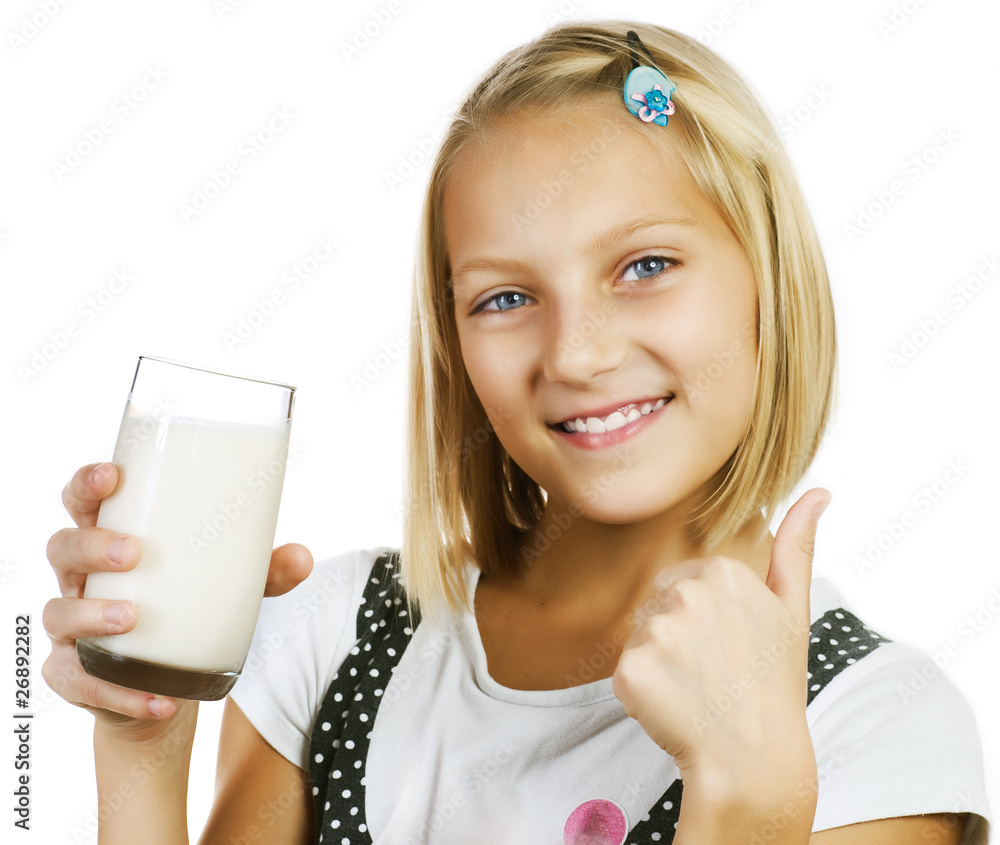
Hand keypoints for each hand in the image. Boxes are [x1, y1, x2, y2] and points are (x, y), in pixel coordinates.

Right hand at [42, 462, 312, 730]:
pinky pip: (80, 682)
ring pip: (58, 612)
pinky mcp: (74, 676)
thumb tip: (302, 558)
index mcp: (113, 541)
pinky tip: (158, 699)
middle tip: (133, 552)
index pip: (84, 501)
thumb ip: (265, 572)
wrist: (165, 689)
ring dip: (92, 614)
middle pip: (63, 547)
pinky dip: (119, 693)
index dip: (88, 484)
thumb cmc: (191, 612)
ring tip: (131, 618)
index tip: (114, 475)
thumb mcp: (231, 588)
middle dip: (92, 545)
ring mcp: (71, 628)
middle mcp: (83, 579)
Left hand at [611, 488, 829, 778]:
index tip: (729, 649)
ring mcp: (657, 632)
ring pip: (639, 637)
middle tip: (713, 672)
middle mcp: (689, 593)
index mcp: (724, 571)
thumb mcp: (793, 611)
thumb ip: (797, 547)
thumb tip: (819, 493)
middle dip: (676, 638)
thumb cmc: (774, 685)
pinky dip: (640, 693)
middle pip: (657, 607)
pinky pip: (623, 671)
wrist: (754, 759)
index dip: (701, 622)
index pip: (683, 584)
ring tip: (695, 690)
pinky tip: (673, 707)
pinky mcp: (629, 669)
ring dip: (658, 664)